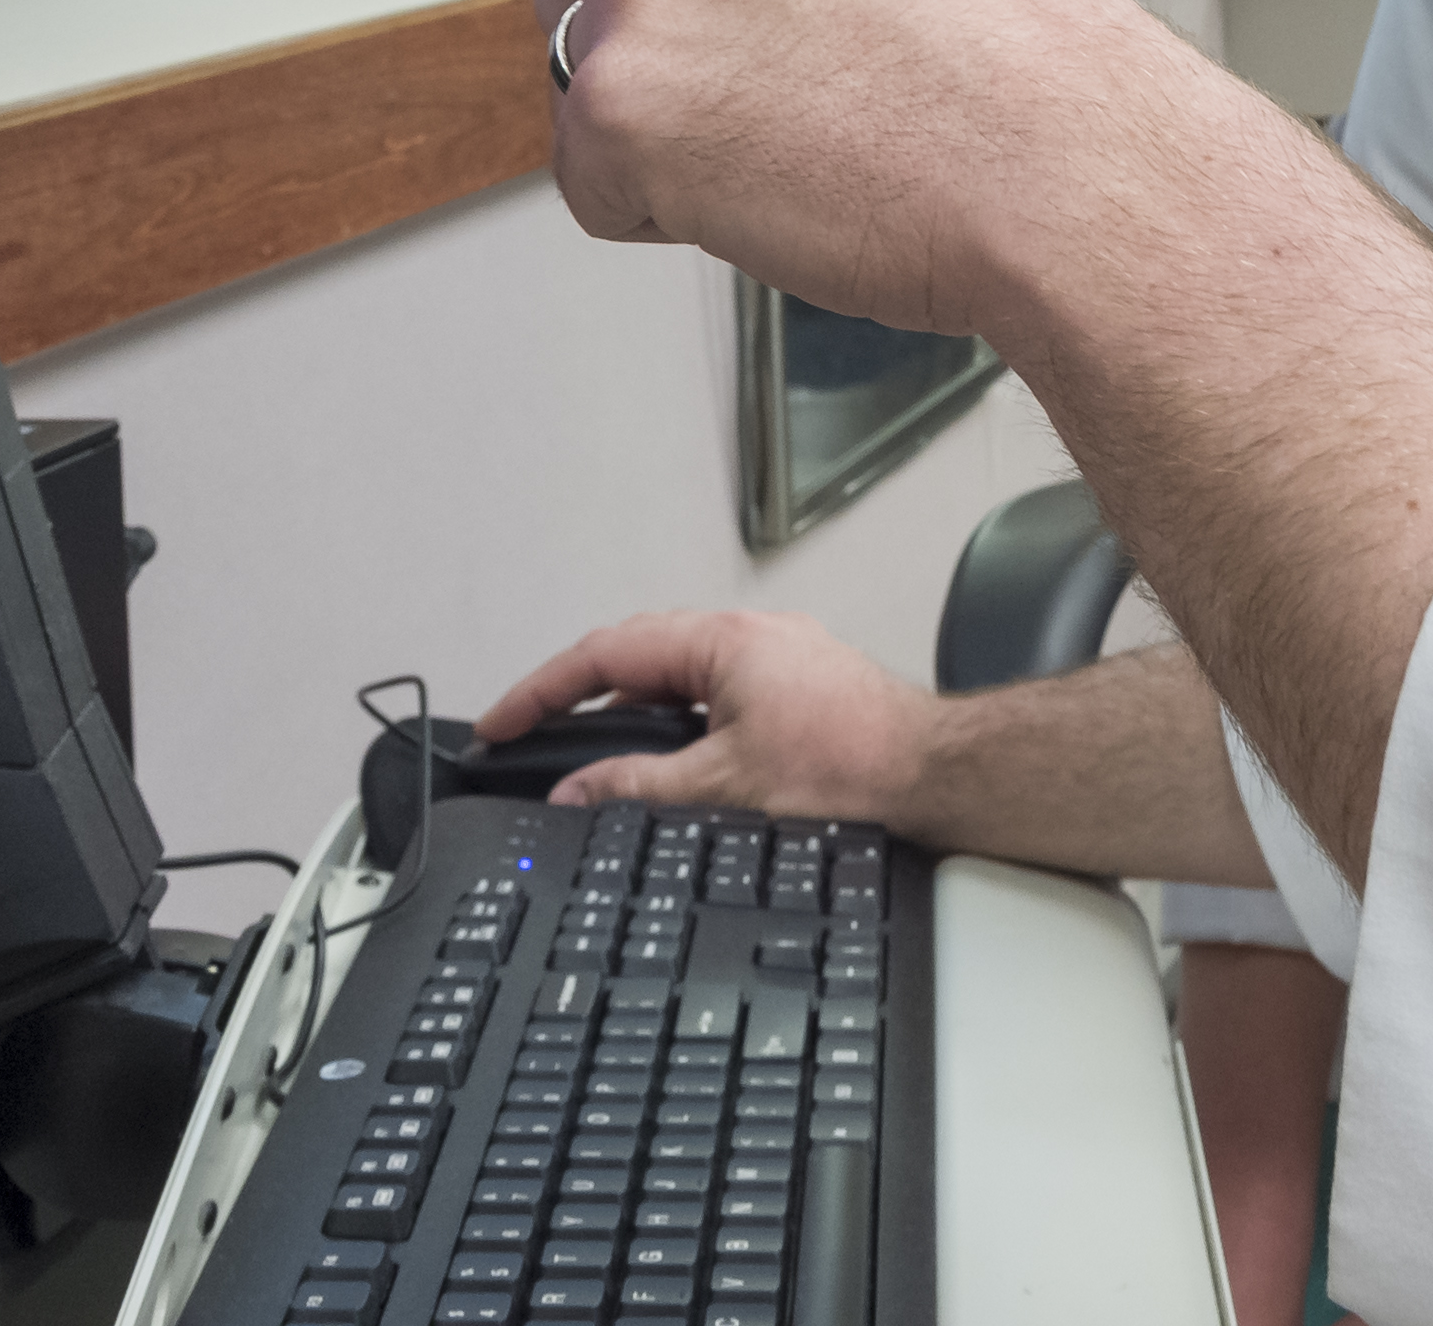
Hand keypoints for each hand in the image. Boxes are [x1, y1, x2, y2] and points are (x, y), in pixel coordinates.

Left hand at [323, 0, 1286, 337]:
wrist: (1060, 159)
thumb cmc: (1014, 64)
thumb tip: (734, 13)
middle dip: (663, 57)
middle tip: (805, 92)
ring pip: (602, 100)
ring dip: (684, 141)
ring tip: (820, 134)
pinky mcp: (615, 107)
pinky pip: (603, 189)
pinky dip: (675, 213)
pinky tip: (783, 187)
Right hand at [479, 609, 933, 821]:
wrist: (932, 775)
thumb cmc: (851, 769)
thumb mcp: (723, 788)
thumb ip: (637, 788)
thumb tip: (574, 795)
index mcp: (721, 642)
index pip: (605, 654)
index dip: (541, 690)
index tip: (500, 721)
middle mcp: (747, 637)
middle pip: (636, 656)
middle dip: (578, 696)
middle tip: (530, 734)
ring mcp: (774, 658)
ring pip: (676, 676)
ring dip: (630, 713)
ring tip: (590, 758)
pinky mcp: (794, 686)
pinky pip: (711, 692)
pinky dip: (675, 723)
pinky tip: (667, 763)